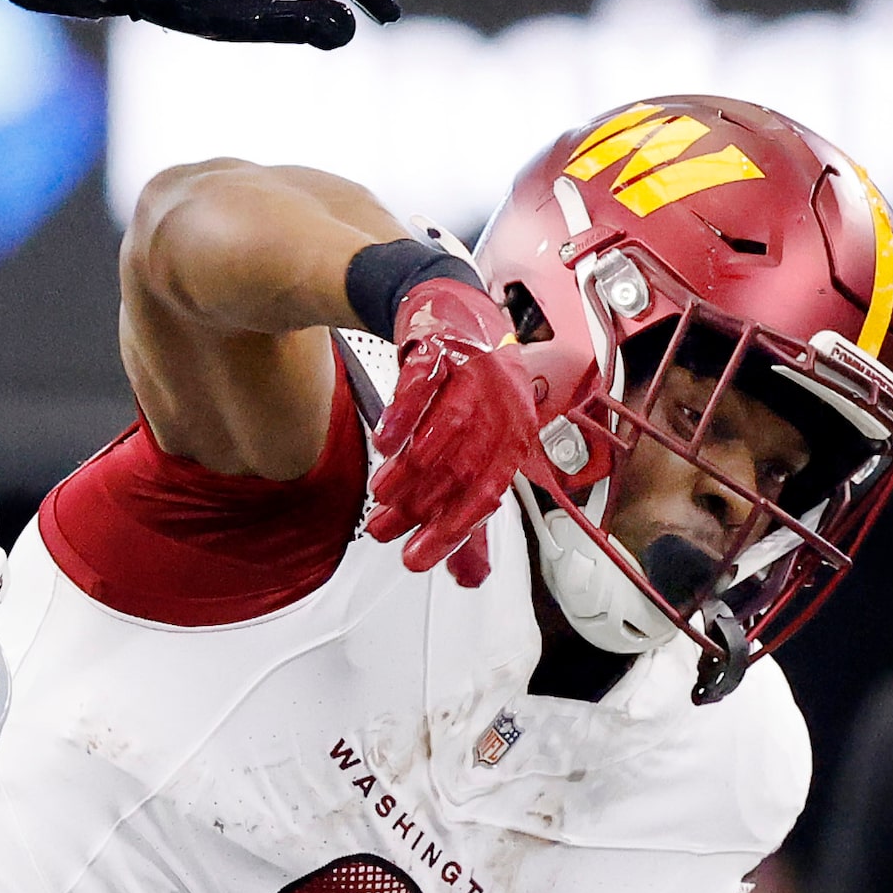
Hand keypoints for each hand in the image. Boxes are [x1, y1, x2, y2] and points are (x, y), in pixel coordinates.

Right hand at [362, 275, 535, 581]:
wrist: (453, 314)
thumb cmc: (468, 391)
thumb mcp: (474, 452)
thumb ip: (467, 515)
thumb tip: (469, 578)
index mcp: (513, 436)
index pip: (487, 493)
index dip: (451, 530)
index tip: (415, 559)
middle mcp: (501, 405)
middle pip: (461, 466)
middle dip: (418, 506)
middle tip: (380, 532)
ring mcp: (473, 373)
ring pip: (445, 427)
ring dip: (410, 466)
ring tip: (379, 494)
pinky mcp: (442, 346)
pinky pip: (424, 383)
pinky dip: (404, 415)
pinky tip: (383, 443)